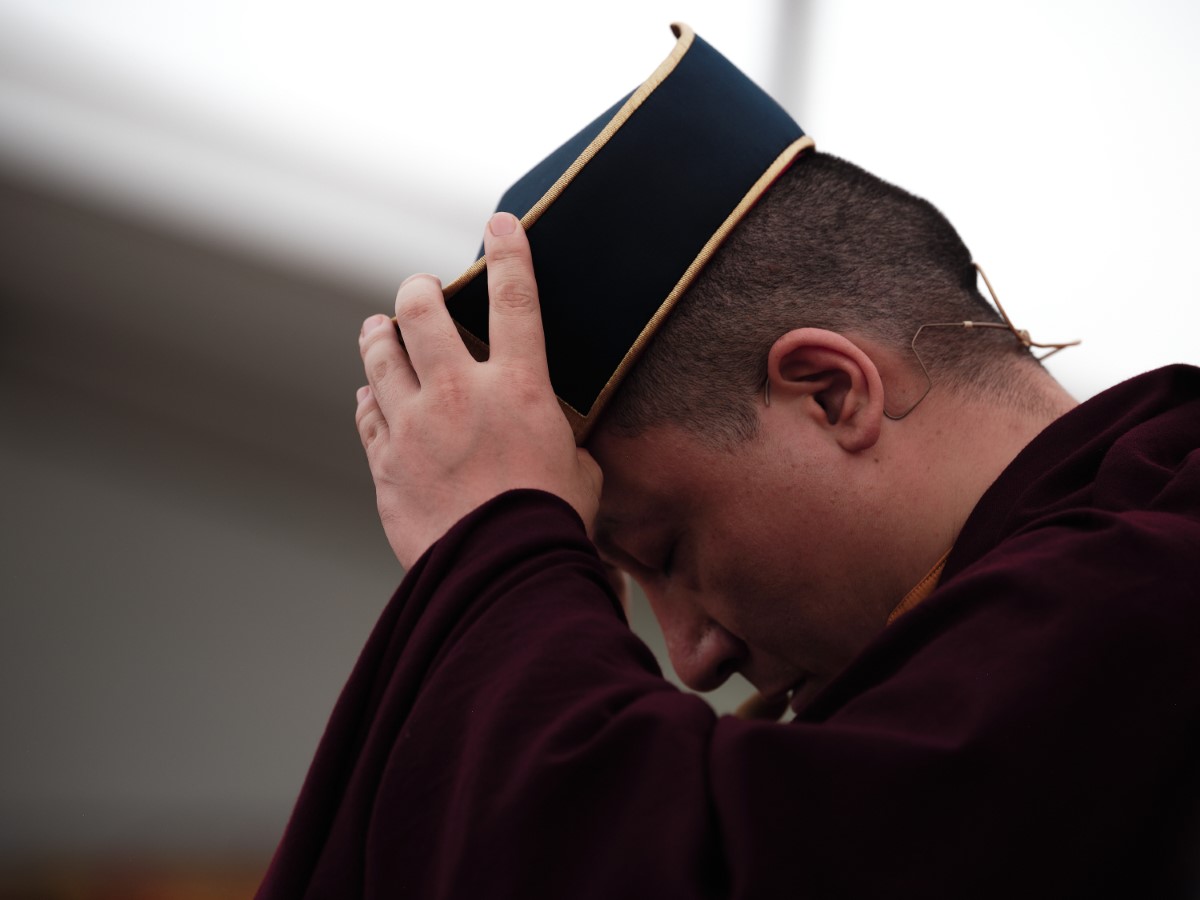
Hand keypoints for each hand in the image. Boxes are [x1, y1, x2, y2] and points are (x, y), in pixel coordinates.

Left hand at [355, 212, 602, 568]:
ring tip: (380, 329)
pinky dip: (371, 397)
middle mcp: (459, 394)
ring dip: (380, 334)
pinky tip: (372, 395)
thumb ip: (558, 437)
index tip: (501, 224)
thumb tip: (552, 439)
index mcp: (519, 388)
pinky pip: (367, 412)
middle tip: (420, 290)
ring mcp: (413, 425)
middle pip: (420, 310)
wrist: (500, 575)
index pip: (515, 299)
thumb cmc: (550, 525)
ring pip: (379, 354)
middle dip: (417, 290)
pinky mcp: (384, 461)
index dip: (509, 252)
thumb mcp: (578, 469)